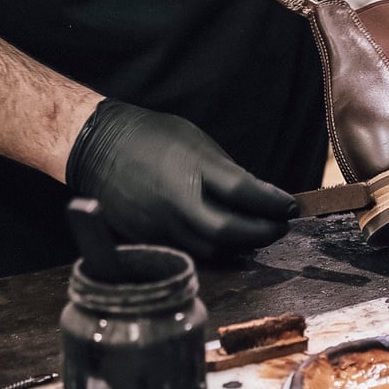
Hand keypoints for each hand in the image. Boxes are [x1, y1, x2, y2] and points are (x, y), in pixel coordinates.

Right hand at [66, 99, 296, 257]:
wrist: (97, 146)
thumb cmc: (153, 137)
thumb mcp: (197, 143)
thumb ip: (227, 172)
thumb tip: (258, 197)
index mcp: (191, 168)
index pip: (244, 192)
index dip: (273, 203)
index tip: (291, 206)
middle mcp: (175, 200)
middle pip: (228, 230)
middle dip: (261, 232)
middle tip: (279, 227)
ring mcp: (158, 223)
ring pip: (209, 248)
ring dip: (239, 245)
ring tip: (257, 234)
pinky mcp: (146, 237)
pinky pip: (187, 250)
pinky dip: (212, 248)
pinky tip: (226, 240)